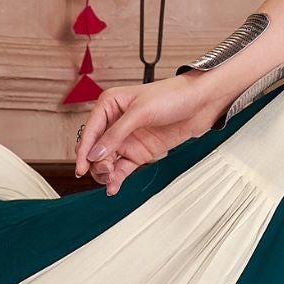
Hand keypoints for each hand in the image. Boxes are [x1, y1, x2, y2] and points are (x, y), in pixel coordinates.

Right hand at [72, 74, 221, 194]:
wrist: (201, 103)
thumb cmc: (172, 96)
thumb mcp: (141, 112)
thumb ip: (117, 133)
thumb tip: (95, 153)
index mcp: (109, 105)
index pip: (90, 130)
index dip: (83, 150)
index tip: (81, 168)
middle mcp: (115, 122)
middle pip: (95, 149)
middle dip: (96, 163)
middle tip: (106, 170)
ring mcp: (127, 139)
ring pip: (107, 161)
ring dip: (105, 172)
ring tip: (111, 179)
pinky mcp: (140, 152)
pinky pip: (122, 168)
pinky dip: (116, 178)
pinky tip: (113, 187)